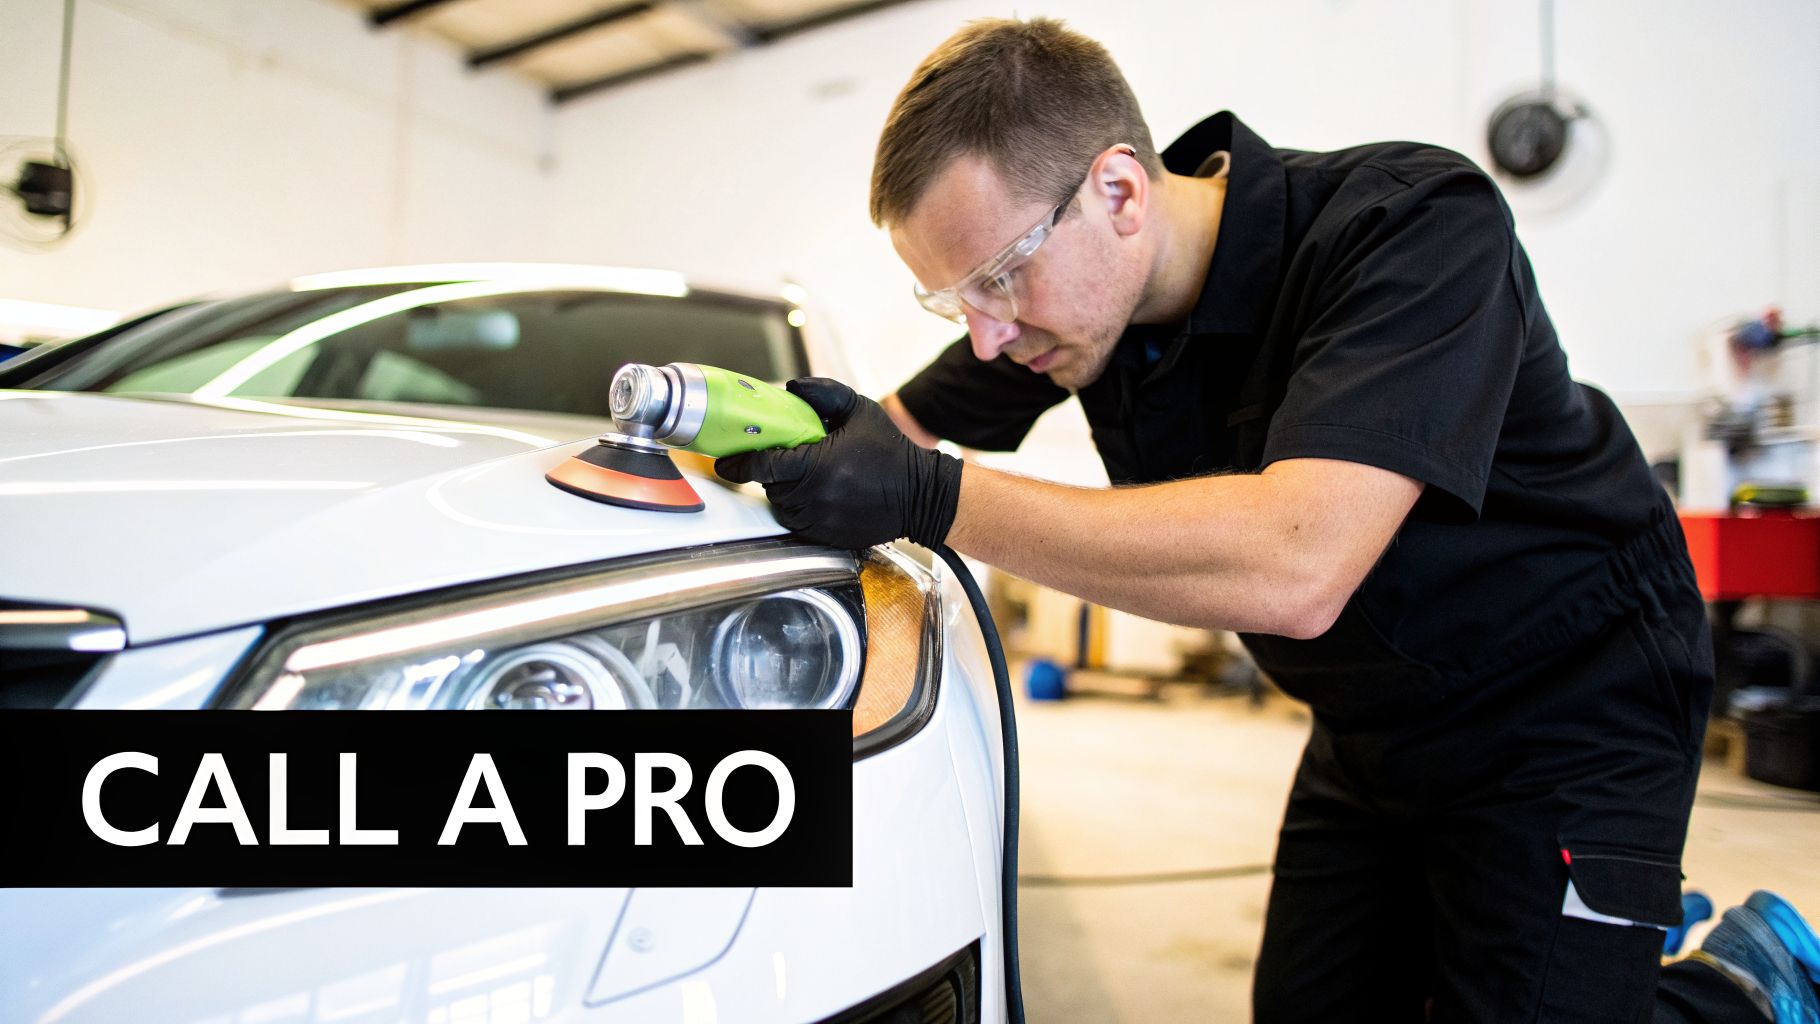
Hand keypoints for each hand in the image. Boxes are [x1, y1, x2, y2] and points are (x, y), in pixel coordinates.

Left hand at [715, 378, 962, 549]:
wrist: (920, 493)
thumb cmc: (891, 452)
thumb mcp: (859, 410)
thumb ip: (825, 393)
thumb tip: (792, 388)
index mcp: (819, 466)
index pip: (764, 466)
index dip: (739, 463)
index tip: (726, 460)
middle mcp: (816, 498)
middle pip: (770, 486)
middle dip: (770, 472)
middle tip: (783, 458)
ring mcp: (821, 522)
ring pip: (781, 507)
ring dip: (784, 491)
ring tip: (806, 476)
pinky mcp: (828, 537)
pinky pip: (798, 524)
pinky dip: (799, 509)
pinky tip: (818, 494)